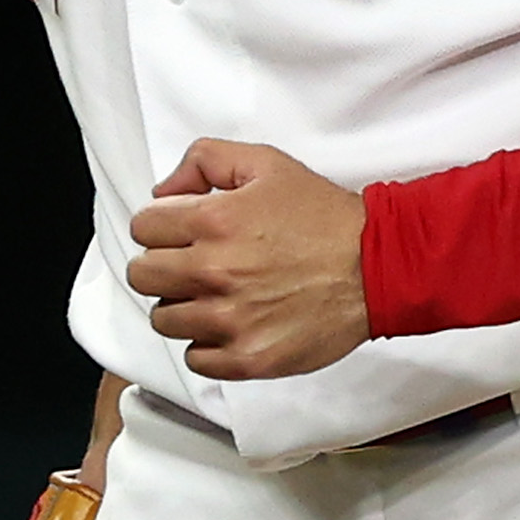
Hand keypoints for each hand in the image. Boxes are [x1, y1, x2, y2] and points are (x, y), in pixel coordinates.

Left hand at [126, 139, 369, 379]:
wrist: (376, 266)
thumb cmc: (323, 217)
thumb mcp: (265, 163)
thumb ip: (204, 160)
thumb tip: (163, 191)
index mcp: (213, 221)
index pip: (142, 228)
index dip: (160, 226)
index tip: (179, 231)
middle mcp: (215, 272)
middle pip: (142, 275)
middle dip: (162, 264)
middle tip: (192, 263)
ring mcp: (230, 320)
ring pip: (164, 318)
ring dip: (182, 306)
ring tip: (215, 294)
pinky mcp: (248, 358)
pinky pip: (195, 358)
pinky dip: (207, 344)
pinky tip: (231, 323)